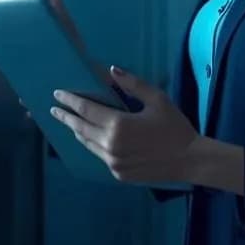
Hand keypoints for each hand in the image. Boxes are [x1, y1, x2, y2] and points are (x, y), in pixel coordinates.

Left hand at [51, 65, 198, 185]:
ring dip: (77, 131)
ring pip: (88, 143)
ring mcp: (113, 163)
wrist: (190, 160)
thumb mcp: (157, 99)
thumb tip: (111, 70)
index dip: (71, 101)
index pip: (86, 110)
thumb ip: (132, 84)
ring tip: (69, 121)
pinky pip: (100, 155)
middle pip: (81, 128)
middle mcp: (110, 146)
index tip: (58, 94)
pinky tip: (90, 137)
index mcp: (118, 126)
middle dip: (66, 117)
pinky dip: (92, 143)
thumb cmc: (175, 127)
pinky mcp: (118, 174)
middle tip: (54, 109)